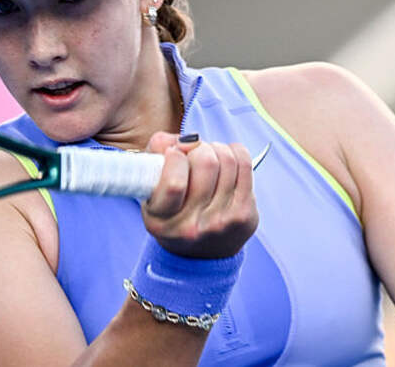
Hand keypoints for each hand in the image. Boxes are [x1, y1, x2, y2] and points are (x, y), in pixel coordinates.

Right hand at [140, 132, 258, 258]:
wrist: (201, 255)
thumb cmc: (172, 213)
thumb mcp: (150, 192)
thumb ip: (154, 156)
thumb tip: (179, 140)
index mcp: (162, 221)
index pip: (174, 182)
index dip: (175, 156)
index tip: (174, 154)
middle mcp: (192, 226)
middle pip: (206, 162)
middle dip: (198, 148)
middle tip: (193, 154)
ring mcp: (222, 221)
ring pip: (227, 159)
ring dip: (216, 148)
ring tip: (209, 157)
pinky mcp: (244, 214)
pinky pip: (244, 164)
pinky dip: (235, 151)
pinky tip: (226, 159)